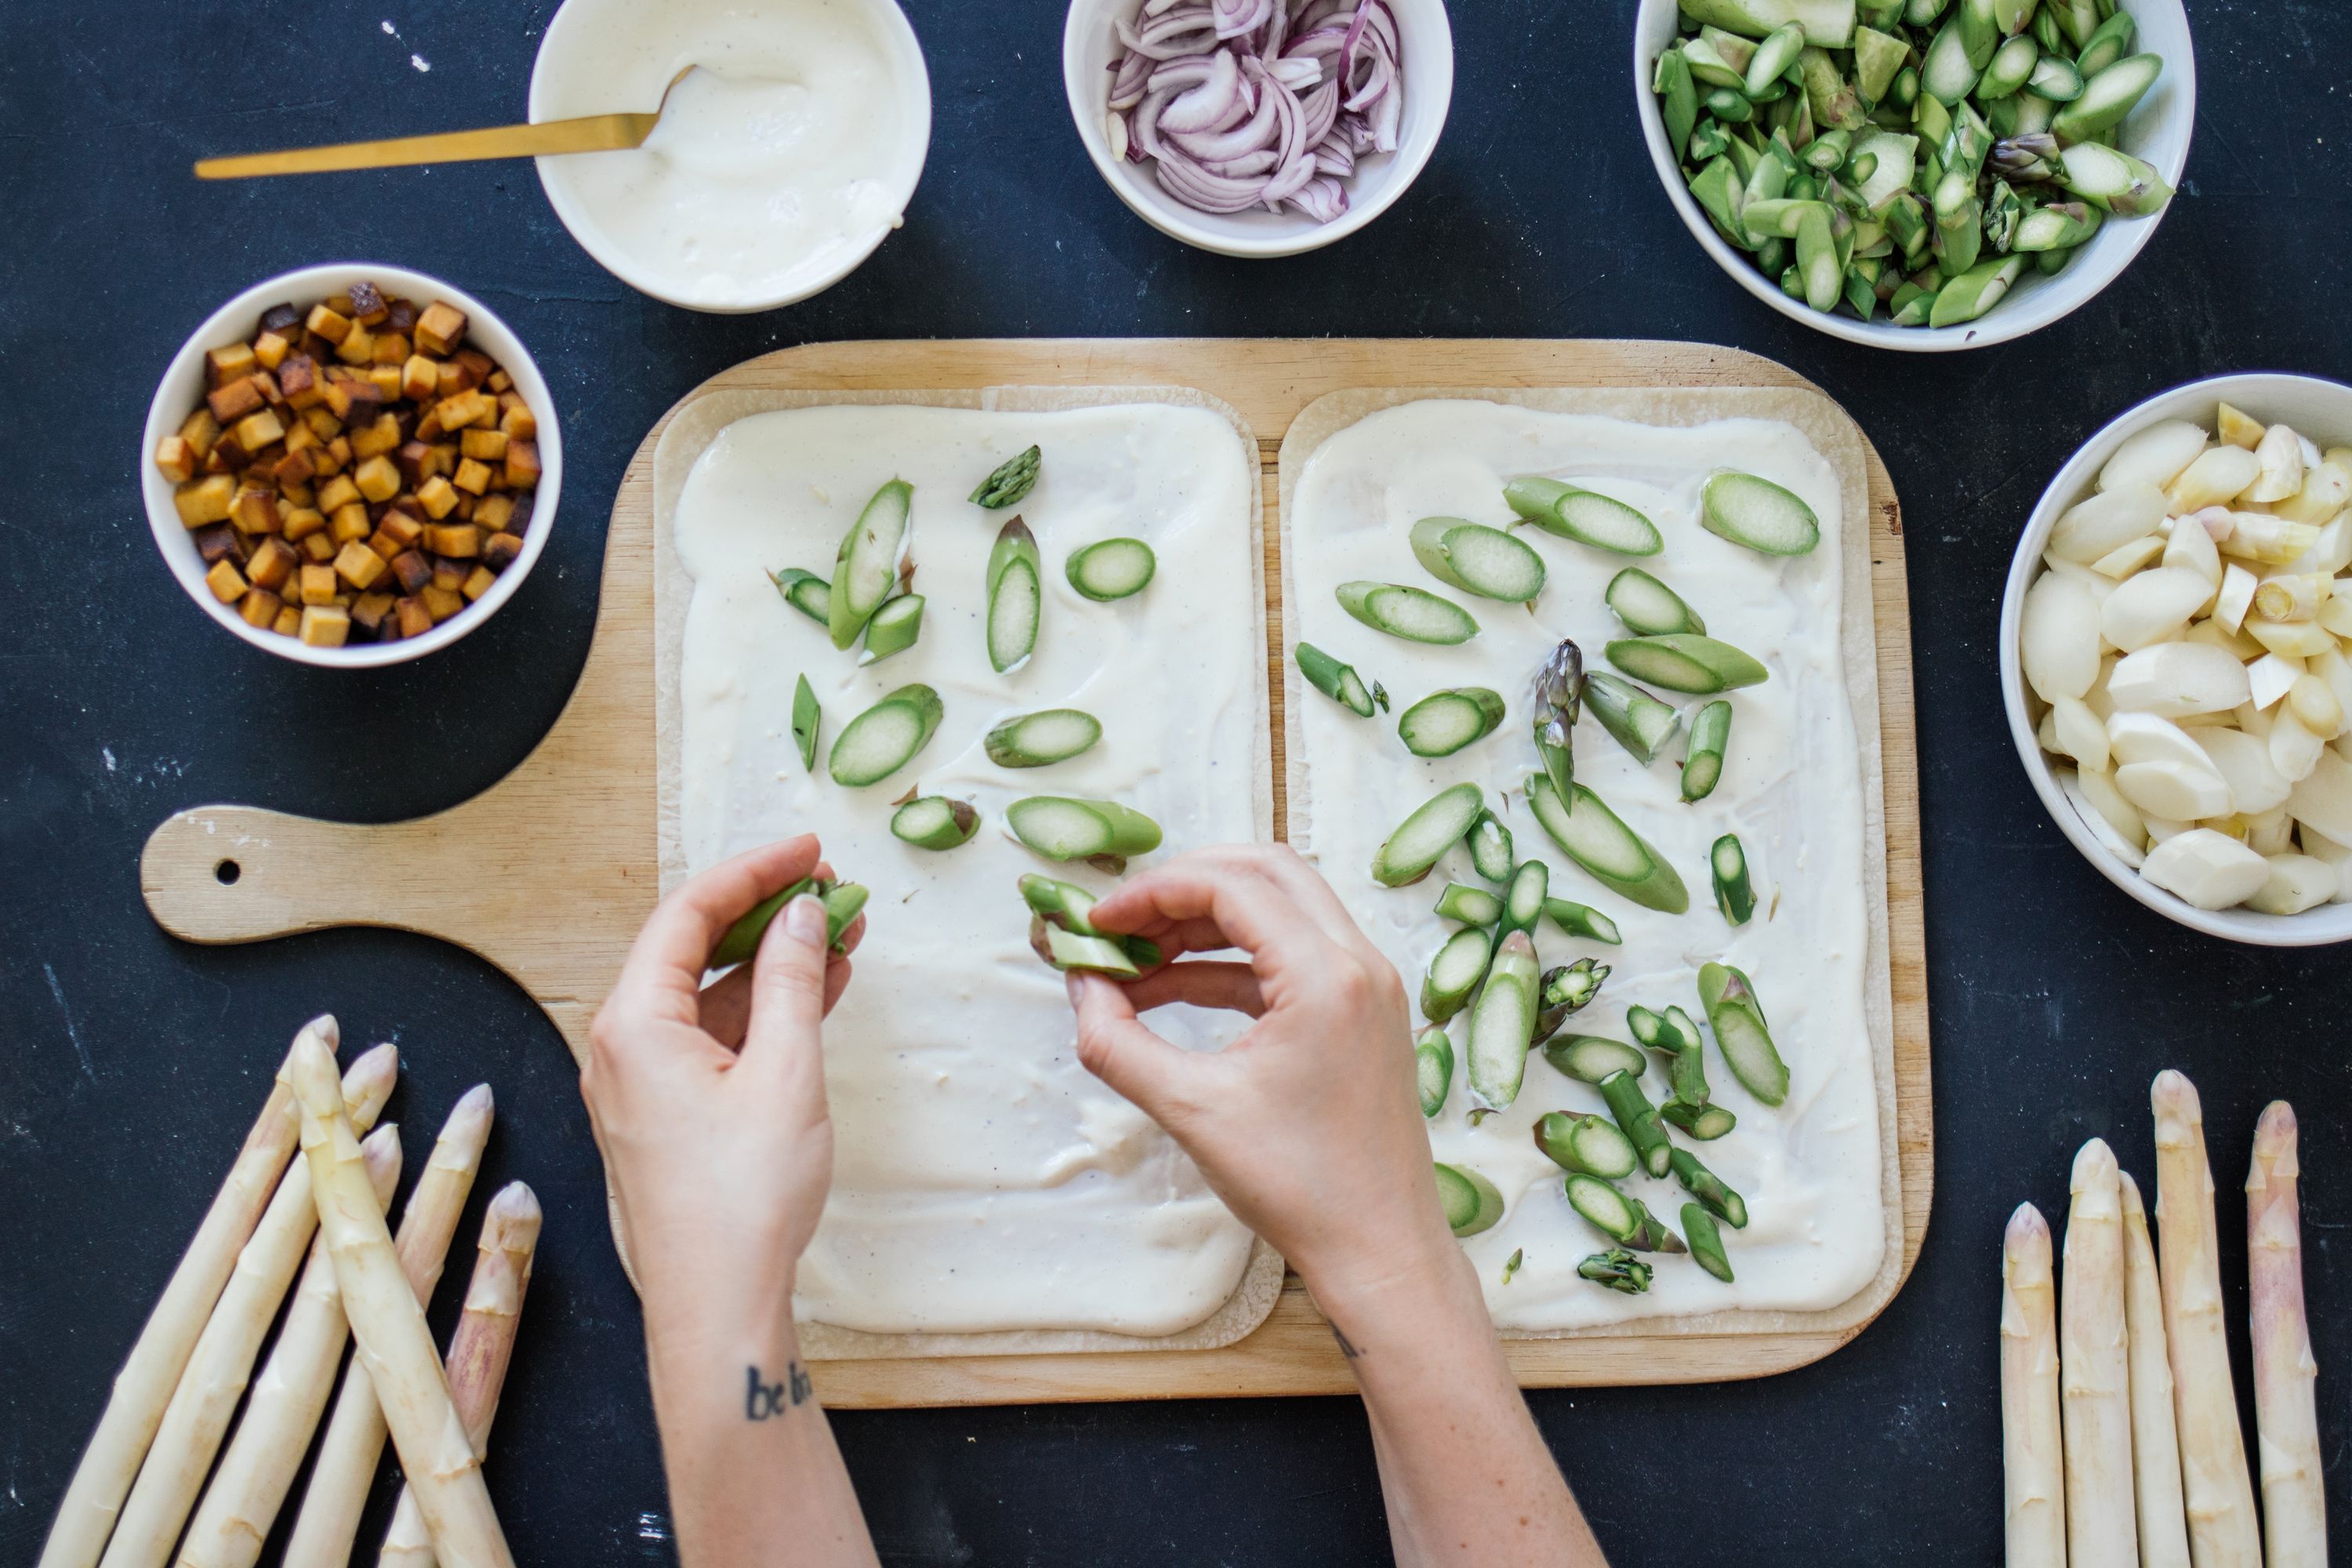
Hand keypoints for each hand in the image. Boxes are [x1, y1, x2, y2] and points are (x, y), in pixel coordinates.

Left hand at [584, 836, 862, 1335]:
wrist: (717, 1305)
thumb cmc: (742, 1199)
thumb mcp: (786, 1072)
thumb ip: (794, 981)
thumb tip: (803, 915)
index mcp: (633, 1025)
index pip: (688, 914)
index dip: (753, 871)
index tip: (808, 850)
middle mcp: (622, 1047)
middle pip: (693, 949)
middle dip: (766, 913)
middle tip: (832, 887)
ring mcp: (641, 1084)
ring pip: (709, 995)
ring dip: (774, 964)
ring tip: (844, 933)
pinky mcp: (666, 1116)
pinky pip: (713, 1039)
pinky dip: (764, 1013)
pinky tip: (820, 992)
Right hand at [1067, 845, 1458, 1309]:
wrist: (1380, 1249)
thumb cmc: (1302, 1187)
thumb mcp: (1191, 1111)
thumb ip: (1118, 1043)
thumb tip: (1080, 988)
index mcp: (1328, 976)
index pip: (1232, 886)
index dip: (1153, 892)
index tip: (1098, 920)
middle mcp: (1360, 964)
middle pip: (1265, 872)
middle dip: (1183, 887)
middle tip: (1121, 920)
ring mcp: (1369, 987)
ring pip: (1279, 911)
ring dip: (1204, 925)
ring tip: (1133, 962)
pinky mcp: (1362, 1014)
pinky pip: (1290, 959)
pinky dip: (1229, 964)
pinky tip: (1170, 991)